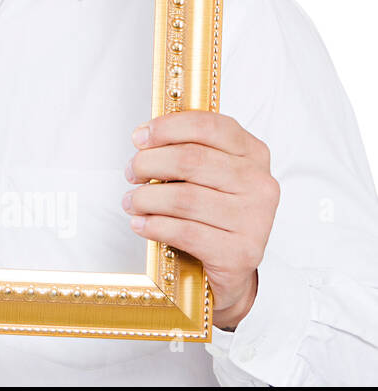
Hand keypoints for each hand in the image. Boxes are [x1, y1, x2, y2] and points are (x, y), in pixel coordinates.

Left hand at [123, 110, 279, 330]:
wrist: (234, 264)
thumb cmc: (214, 211)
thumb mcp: (209, 173)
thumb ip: (187, 149)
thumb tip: (144, 137)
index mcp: (252, 153)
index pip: (208, 126)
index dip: (167, 128)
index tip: (139, 137)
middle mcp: (259, 183)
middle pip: (190, 160)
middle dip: (148, 163)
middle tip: (131, 173)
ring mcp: (254, 219)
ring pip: (184, 198)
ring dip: (145, 198)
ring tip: (131, 202)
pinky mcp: (239, 252)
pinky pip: (185, 232)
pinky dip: (154, 226)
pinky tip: (140, 224)